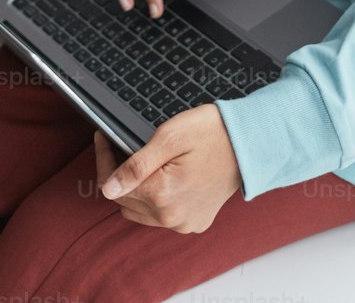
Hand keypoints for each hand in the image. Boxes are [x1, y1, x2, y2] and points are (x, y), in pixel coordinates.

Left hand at [93, 105, 242, 232]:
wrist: (251, 143)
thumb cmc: (213, 132)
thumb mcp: (170, 136)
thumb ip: (136, 164)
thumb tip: (108, 187)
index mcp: (161, 194)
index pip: (111, 184)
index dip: (103, 158)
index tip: (104, 138)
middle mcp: (171, 216)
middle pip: (124, 200)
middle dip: (118, 174)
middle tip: (123, 146)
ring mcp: (184, 223)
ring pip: (140, 212)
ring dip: (137, 190)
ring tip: (147, 163)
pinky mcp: (195, 223)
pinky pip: (163, 217)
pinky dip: (157, 201)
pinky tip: (167, 178)